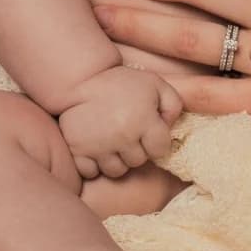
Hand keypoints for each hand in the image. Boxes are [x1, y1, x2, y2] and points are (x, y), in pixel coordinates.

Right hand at [57, 64, 182, 179]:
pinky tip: (95, 147)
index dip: (156, 140)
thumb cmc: (122, 82)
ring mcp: (98, 145)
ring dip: (116, 159)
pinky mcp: (77, 150)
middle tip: (127, 131)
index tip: (147, 130)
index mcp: (143, 119)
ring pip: (116, 170)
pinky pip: (91, 172)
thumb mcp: (156, 84)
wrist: (81, 78)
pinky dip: (93, 164)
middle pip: (138, 161)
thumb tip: (170, 128)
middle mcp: (122, 135)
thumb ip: (173, 104)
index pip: (161, 150)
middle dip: (136, 149)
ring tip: (112, 140)